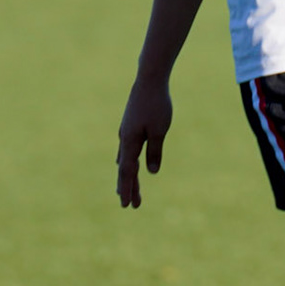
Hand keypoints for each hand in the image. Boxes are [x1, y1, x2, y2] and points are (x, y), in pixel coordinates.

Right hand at [116, 76, 172, 207]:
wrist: (149, 79)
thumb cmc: (157, 104)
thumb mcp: (160, 130)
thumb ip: (155, 151)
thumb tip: (151, 172)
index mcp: (130, 142)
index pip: (127, 172)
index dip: (127, 189)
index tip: (127, 205)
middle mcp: (124, 139)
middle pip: (125, 169)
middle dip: (128, 187)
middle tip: (130, 206)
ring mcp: (126, 132)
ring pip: (124, 159)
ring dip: (126, 176)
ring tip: (124, 191)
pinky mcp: (130, 125)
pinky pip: (126, 149)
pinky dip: (126, 161)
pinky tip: (125, 163)